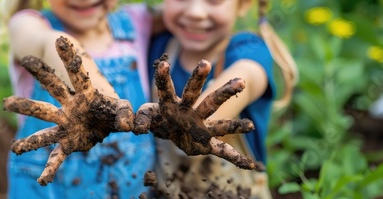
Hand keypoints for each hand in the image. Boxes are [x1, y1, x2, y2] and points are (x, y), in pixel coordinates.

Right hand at [3, 37, 133, 184]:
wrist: (103, 125)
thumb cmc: (110, 110)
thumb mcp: (121, 109)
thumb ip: (125, 113)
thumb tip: (130, 125)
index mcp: (85, 94)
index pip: (78, 74)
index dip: (70, 58)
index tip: (60, 38)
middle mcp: (69, 106)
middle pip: (53, 88)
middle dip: (41, 75)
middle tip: (25, 60)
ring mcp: (64, 123)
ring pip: (43, 117)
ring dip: (28, 114)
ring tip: (7, 106)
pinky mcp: (67, 142)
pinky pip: (56, 156)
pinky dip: (51, 168)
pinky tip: (43, 180)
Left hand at [134, 54, 260, 169]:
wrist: (173, 131)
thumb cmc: (159, 119)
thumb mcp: (146, 118)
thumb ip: (140, 120)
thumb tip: (132, 127)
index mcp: (172, 105)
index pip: (166, 90)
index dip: (163, 78)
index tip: (162, 64)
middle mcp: (190, 112)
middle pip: (199, 95)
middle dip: (202, 80)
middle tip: (206, 62)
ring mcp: (201, 125)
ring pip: (218, 117)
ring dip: (232, 116)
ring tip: (247, 101)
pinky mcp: (206, 142)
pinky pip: (222, 151)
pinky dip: (235, 158)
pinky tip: (249, 165)